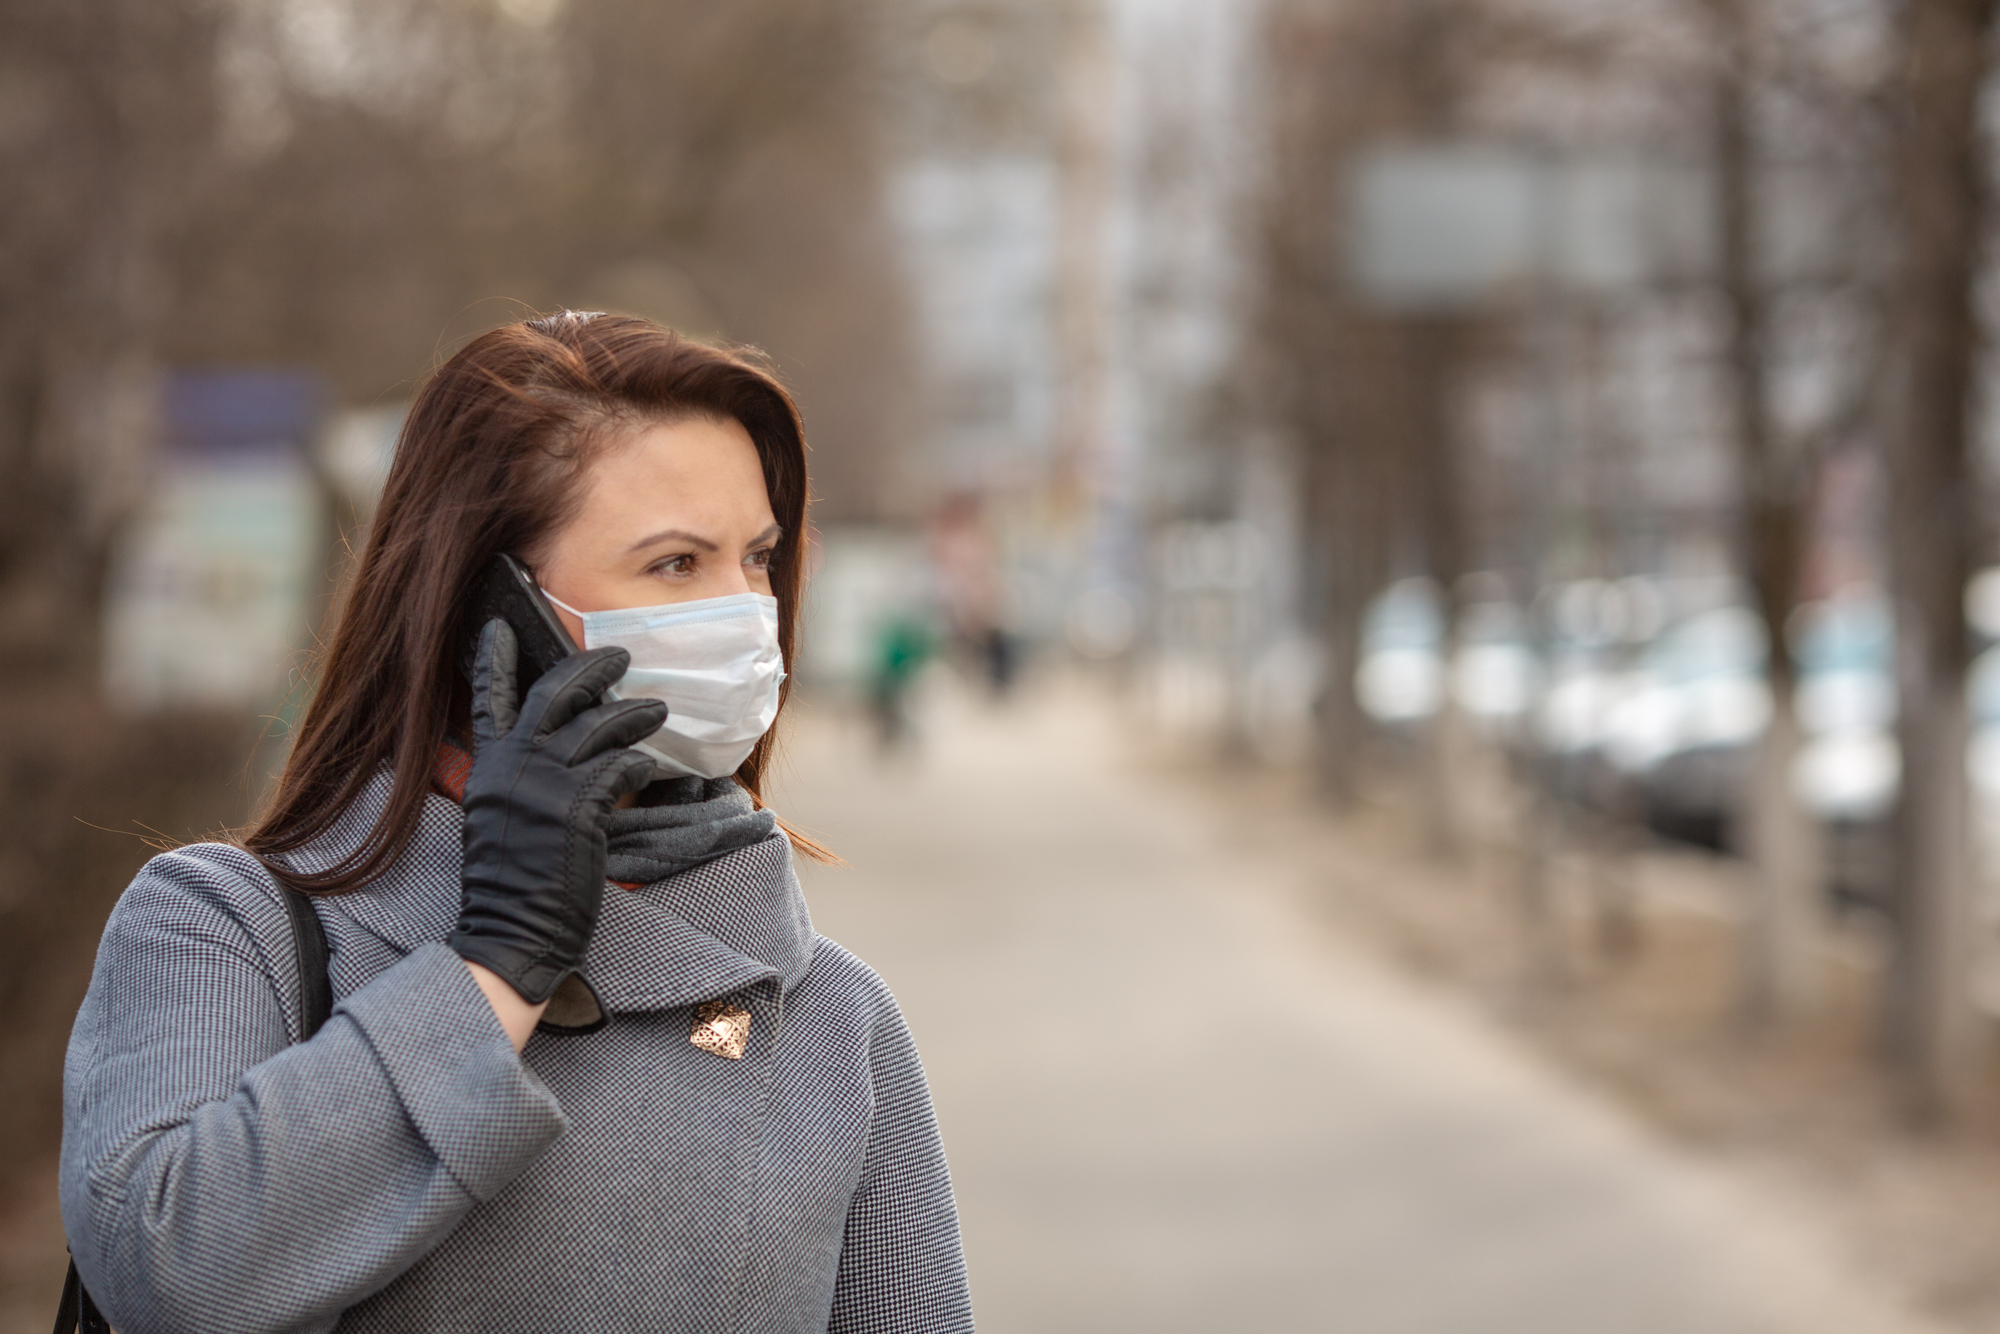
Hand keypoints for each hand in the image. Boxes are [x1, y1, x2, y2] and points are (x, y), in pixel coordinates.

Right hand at [446, 619, 664, 1005]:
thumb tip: (553, 748)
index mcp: (488, 768)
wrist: (512, 931)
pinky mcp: (577, 808)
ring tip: (658, 708)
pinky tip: (650, 764)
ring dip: (634, 712)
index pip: (487, 700)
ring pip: (597, 725)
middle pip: (554, 693)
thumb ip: (517, 779)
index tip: (502, 623)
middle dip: (590, 667)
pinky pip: (618, 765)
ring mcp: (544, 785)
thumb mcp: (498, 819)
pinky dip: (638, 760)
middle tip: (619, 655)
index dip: (494, 659)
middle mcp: (512, 767)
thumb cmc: (512, 884)